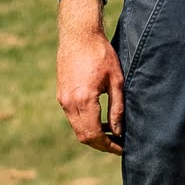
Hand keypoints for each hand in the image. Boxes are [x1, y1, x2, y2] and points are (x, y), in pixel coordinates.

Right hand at [56, 0, 123, 155]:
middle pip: (83, 136)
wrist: (78, 36)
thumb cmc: (101, 54)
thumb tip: (119, 131)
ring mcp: (62, 100)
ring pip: (77, 128)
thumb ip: (117, 107)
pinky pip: (73, 117)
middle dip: (101, 144)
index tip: (122, 148)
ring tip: (113, 134)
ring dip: (93, 135)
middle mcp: (69, 103)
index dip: (108, 145)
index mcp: (83, 100)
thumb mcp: (117, 80)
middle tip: (119, 145)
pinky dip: (86, 124)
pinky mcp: (61, 95)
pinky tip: (101, 120)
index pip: (94, 134)